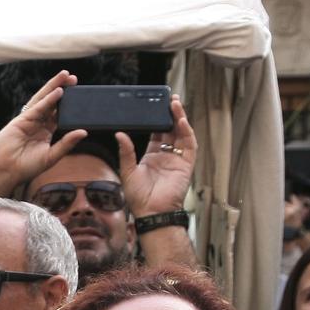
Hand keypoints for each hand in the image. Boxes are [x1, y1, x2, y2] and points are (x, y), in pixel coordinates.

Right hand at [0, 70, 86, 197]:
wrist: (6, 171)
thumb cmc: (26, 167)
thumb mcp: (51, 156)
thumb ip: (66, 144)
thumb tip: (84, 132)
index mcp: (45, 132)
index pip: (59, 114)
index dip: (69, 104)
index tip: (80, 95)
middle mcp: (37, 123)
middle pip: (52, 103)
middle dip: (62, 89)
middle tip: (73, 78)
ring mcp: (29, 120)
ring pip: (44, 100)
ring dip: (54, 87)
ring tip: (66, 76)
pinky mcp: (21, 121)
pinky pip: (37, 108)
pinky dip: (48, 99)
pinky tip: (58, 92)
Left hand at [119, 94, 196, 217]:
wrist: (151, 212)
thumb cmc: (138, 197)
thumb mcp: (127, 171)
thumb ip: (126, 152)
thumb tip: (119, 134)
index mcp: (152, 156)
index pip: (156, 132)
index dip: (157, 119)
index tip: (154, 106)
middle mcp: (166, 155)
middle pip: (170, 129)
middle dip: (170, 114)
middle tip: (168, 98)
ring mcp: (177, 158)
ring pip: (181, 133)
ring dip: (179, 118)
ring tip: (174, 103)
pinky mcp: (186, 164)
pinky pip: (189, 144)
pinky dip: (186, 132)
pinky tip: (181, 121)